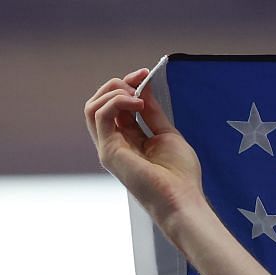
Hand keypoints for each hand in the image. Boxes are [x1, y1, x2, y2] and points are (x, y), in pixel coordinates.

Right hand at [84, 67, 205, 225]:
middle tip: (139, 80)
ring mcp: (108, 147)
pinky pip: (100, 115)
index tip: (145, 74)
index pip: (117, 106)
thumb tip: (144, 88)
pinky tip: (137, 103)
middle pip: (100, 103)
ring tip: (137, 95)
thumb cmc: (180, 176)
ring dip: (113, 92)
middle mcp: (115, 142)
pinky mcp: (108, 151)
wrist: (182, 200)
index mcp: (129, 139)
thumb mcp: (167, 134)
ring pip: (93, 107)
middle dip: (118, 85)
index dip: (128, 86)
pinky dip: (116, 102)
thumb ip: (152, 112)